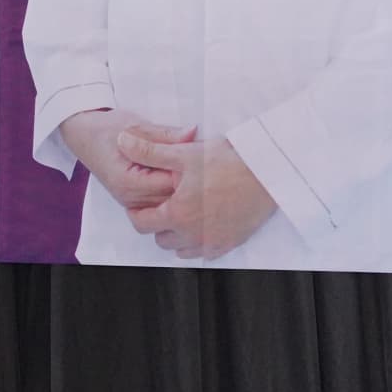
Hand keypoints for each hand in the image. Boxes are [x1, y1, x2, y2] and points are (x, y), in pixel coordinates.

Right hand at [59, 110, 190, 210]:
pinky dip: (172, 189)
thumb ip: (166, 134)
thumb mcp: (136, 126)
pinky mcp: (136, 201)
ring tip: (194, 168)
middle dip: (189, 181)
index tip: (202, 155)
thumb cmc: (106, 129)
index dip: (189, 170)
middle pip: (172, 198)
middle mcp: (129, 198)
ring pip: (169, 203)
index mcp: (128, 182)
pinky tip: (181, 175)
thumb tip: (192, 133)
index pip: (170, 183)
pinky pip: (161, 201)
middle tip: (203, 160)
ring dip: (182, 187)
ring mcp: (132, 202)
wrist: (84, 135)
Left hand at [118, 137, 275, 259]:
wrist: (269, 173)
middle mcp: (192, 234)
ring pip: (182, 249)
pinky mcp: (230, 244)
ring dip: (177, 234)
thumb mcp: (183, 153)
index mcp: (177, 214)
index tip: (140, 203)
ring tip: (183, 211)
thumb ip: (149, 151)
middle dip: (158, 223)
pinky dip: (199, 240)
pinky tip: (204, 221)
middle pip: (161, 238)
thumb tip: (121, 141)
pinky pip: (205, 251)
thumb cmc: (228, 162)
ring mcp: (212, 242)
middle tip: (164, 203)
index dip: (136, 213)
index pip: (142, 224)